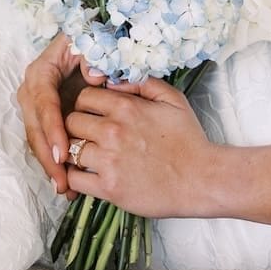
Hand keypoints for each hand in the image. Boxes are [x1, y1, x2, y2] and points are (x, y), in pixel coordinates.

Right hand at [16, 31, 85, 196]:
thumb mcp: (91, 43)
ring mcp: (37, 108)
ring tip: (65, 189)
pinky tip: (67, 183)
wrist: (88, 45)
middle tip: (63, 182)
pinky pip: (47, 143)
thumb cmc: (90, 43)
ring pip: (39, 141)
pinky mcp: (45, 119)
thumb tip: (96, 79)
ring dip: (50, 166)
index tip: (64, 153)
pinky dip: (55, 163)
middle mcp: (32, 92)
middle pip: (36, 129)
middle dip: (48, 157)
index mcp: (41, 72)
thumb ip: (93, 57)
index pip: (44, 104)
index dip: (53, 129)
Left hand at [63, 66, 217, 218]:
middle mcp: (113, 131)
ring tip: (89, 156)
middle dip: (77, 126)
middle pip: (70, 121)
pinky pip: (73, 178)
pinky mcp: (107, 187)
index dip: (87, 104)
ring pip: (69, 149)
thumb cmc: (189, 141)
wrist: (201, 180)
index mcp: (127, 108)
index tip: (94, 113)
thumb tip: (116, 82)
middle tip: (89, 135)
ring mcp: (108, 160)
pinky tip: (88, 175)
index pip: (84, 97)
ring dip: (75, 152)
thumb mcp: (174, 100)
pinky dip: (76, 176)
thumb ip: (144, 84)